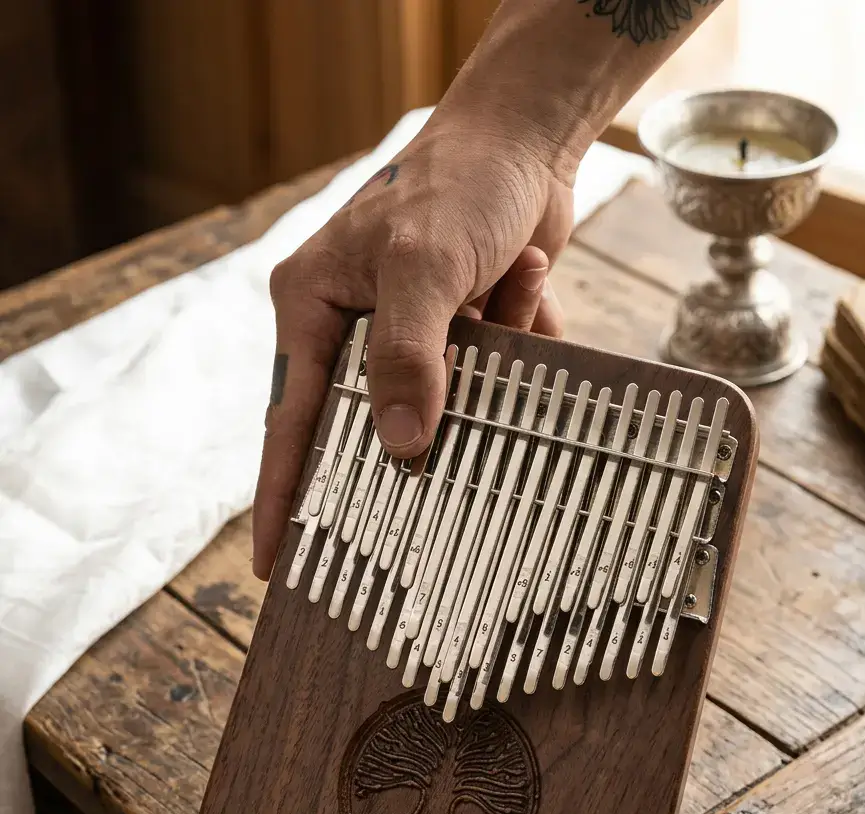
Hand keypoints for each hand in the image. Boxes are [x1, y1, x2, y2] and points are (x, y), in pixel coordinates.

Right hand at [253, 116, 572, 579]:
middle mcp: (355, 326)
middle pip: (376, 419)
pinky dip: (520, 330)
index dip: (285, 497)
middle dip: (425, 423)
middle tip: (448, 459)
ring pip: (453, 396)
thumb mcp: (424, 266)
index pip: (291, 421)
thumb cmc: (456, 185)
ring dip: (494, 352)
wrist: (524, 142)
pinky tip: (528, 274)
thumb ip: (407, 357)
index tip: (278, 564)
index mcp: (315, 308)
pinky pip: (495, 371)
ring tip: (510, 278)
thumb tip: (401, 447)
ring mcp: (414, 333)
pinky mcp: (466, 334)